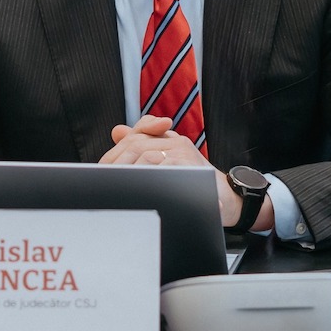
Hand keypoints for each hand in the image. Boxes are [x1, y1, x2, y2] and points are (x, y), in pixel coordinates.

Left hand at [98, 115, 268, 230]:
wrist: (228, 198)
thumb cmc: (197, 182)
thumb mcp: (169, 163)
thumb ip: (145, 145)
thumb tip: (117, 131)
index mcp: (168, 138)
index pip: (134, 137)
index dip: (115, 152)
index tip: (102, 169)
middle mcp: (176, 141)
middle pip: (137, 144)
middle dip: (117, 162)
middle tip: (105, 180)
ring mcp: (184, 152)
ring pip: (147, 156)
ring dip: (129, 172)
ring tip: (117, 185)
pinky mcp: (191, 167)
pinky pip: (164, 169)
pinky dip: (148, 178)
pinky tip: (139, 188)